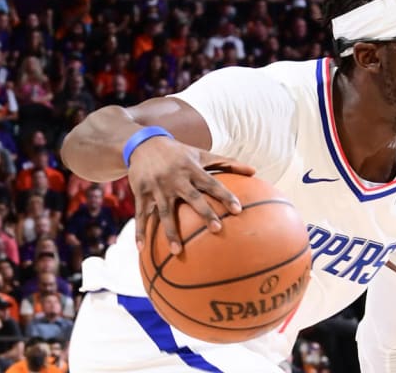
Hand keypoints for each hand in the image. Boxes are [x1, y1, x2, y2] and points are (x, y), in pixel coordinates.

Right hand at [128, 136, 254, 254]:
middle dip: (204, 213)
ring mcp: (157, 187)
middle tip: (217, 229)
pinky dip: (140, 232)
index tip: (238, 209)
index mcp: (191, 169)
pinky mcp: (141, 192)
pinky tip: (141, 249)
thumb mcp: (202, 154)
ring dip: (170, 232)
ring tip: (177, 252)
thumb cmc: (179, 153)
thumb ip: (228, 163)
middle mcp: (175, 178)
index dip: (225, 195)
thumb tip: (255, 172)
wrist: (142, 143)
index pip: (212, 183)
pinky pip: (141, 215)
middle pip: (192, 198)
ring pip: (164, 212)